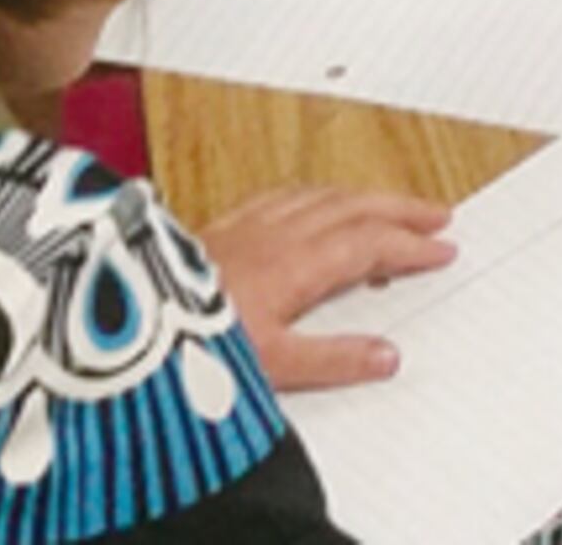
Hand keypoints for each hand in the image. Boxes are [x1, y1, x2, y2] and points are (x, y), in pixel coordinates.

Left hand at [204, 186, 458, 390]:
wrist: (118, 319)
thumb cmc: (183, 345)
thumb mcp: (268, 365)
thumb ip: (332, 359)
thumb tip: (386, 356)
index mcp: (296, 264)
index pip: (370, 244)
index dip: (411, 244)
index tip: (443, 247)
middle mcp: (275, 234)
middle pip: (353, 206)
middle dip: (400, 207)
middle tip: (436, 214)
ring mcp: (244, 225)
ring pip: (319, 195)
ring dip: (361, 196)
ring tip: (385, 204)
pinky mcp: (217, 227)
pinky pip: (280, 195)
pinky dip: (313, 194)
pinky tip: (309, 200)